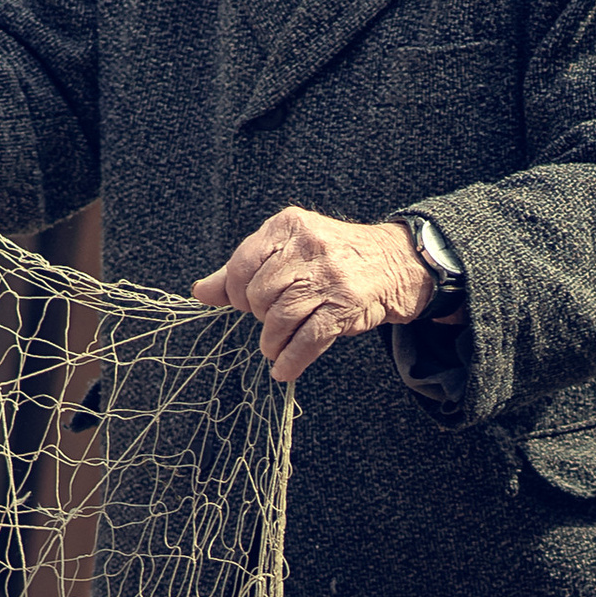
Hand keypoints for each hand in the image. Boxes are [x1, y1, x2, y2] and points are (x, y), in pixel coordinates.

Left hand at [192, 209, 432, 385]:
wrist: (394, 263)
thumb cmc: (332, 259)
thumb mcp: (288, 250)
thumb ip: (243, 268)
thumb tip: (201, 291)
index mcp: (288, 225)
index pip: (242, 264)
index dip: (235, 293)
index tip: (244, 304)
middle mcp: (308, 247)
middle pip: (259, 294)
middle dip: (257, 316)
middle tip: (269, 321)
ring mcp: (328, 277)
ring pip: (279, 319)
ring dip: (272, 342)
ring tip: (274, 347)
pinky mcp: (344, 307)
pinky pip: (306, 341)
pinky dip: (290, 361)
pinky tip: (283, 370)